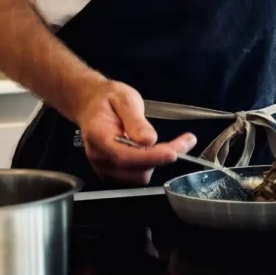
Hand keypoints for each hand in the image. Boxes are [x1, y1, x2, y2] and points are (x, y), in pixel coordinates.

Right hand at [76, 78, 196, 184]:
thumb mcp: (124, 99)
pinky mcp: (112, 172)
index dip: (150, 157)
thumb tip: (149, 140)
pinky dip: (151, 164)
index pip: (124, 155)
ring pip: (139, 176)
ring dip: (158, 161)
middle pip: (136, 170)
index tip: (173, 152)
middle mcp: (99, 156)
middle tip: (184, 140)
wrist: (91, 104)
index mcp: (98, 135)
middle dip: (161, 157)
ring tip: (171, 142)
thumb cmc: (108, 99)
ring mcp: (104, 167)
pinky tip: (155, 148)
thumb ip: (135, 121)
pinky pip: (137, 175)